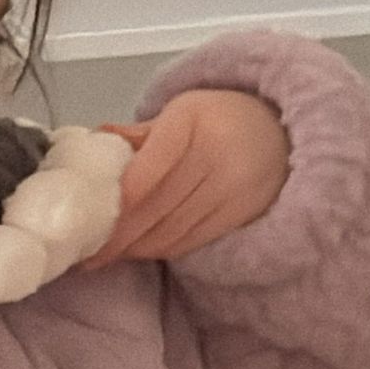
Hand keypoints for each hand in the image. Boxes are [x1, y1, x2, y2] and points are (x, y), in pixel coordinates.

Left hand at [77, 89, 291, 269]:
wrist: (282, 131)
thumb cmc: (219, 120)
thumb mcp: (181, 113)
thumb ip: (138, 135)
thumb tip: (94, 143)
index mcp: (191, 122)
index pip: (148, 171)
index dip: (119, 203)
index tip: (90, 223)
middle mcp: (214, 155)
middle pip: (155, 208)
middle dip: (118, 235)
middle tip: (87, 252)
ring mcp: (230, 188)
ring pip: (170, 231)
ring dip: (134, 248)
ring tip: (106, 256)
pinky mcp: (239, 215)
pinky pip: (189, 241)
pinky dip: (159, 249)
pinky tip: (138, 251)